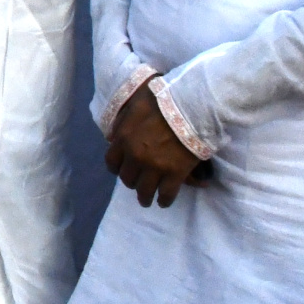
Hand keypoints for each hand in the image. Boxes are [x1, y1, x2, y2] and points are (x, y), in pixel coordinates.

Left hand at [105, 84, 208, 207]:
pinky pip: (166, 194)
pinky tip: (164, 202)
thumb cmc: (163, 100)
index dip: (116, 169)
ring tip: (147, 200)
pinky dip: (164, 201)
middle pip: (127, 178)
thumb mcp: (134, 105)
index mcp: (123, 138)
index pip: (112, 162)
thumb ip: (123, 121)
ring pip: (144, 190)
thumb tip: (115, 135)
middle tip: (137, 183)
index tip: (121, 171)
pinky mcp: (175, 173)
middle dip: (131, 182)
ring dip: (144, 197)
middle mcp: (135, 156)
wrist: (191, 107)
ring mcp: (155, 166)